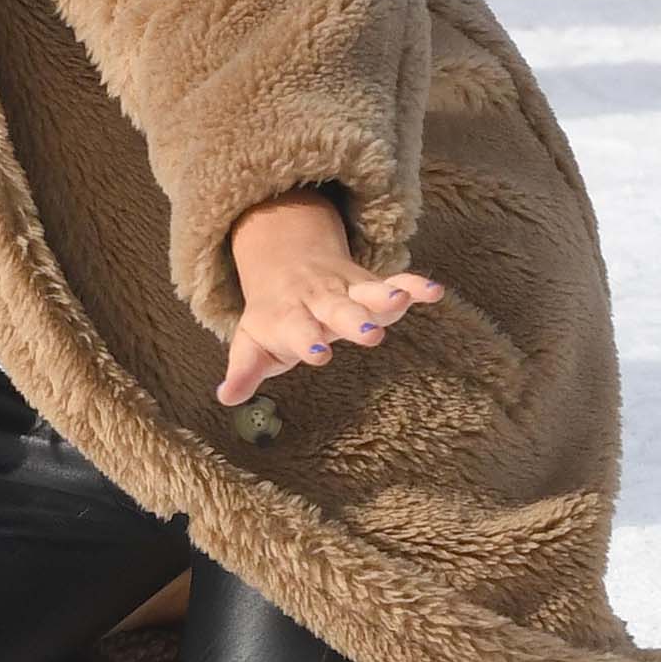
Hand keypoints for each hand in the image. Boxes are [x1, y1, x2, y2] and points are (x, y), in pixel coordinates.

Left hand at [218, 191, 443, 406]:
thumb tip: (225, 397)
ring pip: (367, 292)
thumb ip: (244, 370)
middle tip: (370, 334)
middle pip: (336, 309)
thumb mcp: (252, 343)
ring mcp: (346, 290)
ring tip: (401, 299)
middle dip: (352, 320)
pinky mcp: (368, 284)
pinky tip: (435, 291)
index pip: (297, 330)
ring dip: (385, 295)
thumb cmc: (271, 319)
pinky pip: (394, 282)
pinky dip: (413, 285)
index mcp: (289, 317)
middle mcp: (319, 301)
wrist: (285, 264)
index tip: (318, 354)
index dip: (306, 341)